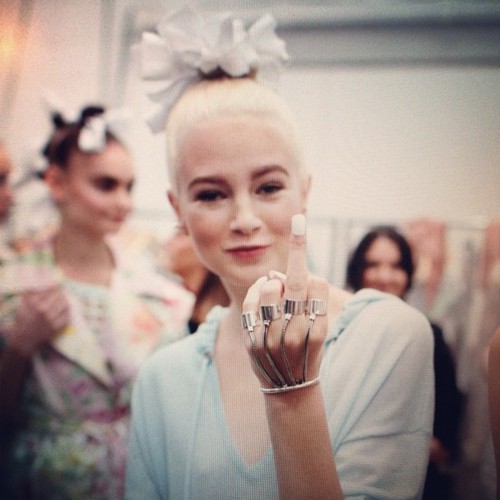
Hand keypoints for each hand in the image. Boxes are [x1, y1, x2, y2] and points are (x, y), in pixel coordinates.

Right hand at [8, 285, 70, 356]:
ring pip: (65, 305)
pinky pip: (67, 316)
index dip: (55, 286)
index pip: (50, 290)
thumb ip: (29, 294)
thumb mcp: (23, 306)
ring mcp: (51, 320)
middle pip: (60, 296)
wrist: (24, 339)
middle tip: (63, 291)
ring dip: (66, 301)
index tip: (57, 285)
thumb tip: (39, 283)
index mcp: (35, 304)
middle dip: (62, 292)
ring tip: (65, 299)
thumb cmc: (23, 321)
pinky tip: (66, 309)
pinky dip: (68, 311)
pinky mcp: (57, 327)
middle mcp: (44, 311)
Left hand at [242, 214, 328, 389]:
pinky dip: (256, 293)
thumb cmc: (308, 354)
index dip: (311, 257)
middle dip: (297, 248)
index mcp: (318, 328)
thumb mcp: (318, 332)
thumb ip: (307, 302)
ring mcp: (272, 337)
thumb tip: (280, 275)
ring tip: (276, 291)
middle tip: (299, 221)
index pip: (317, 283)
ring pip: (271, 289)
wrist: (289, 390)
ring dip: (273, 282)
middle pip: (295, 281)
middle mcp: (296, 332)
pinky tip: (263, 297)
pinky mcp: (252, 341)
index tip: (303, 224)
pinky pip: (250, 303)